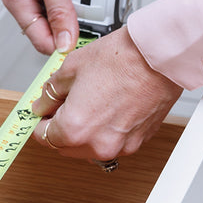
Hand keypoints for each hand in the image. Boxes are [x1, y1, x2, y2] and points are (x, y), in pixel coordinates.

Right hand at [3, 0, 79, 54]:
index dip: (59, 46)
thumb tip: (64, 42)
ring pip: (65, 11)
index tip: (81, 49)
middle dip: (72, 25)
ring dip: (79, 8)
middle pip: (54, 27)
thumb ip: (60, 12)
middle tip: (89, 20)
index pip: (38, 39)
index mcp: (17, 0)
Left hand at [31, 28, 183, 163]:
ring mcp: (120, 146)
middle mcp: (97, 144)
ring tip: (90, 102)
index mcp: (75, 129)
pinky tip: (109, 107)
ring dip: (83, 131)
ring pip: (88, 147)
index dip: (40, 121)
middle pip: (65, 146)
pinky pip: (112, 142)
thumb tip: (43, 104)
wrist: (161, 56)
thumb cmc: (124, 58)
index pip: (43, 136)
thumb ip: (50, 93)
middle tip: (65, 104)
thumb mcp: (71, 68)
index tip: (43, 112)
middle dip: (60, 127)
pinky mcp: (137, 142)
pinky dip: (105, 130)